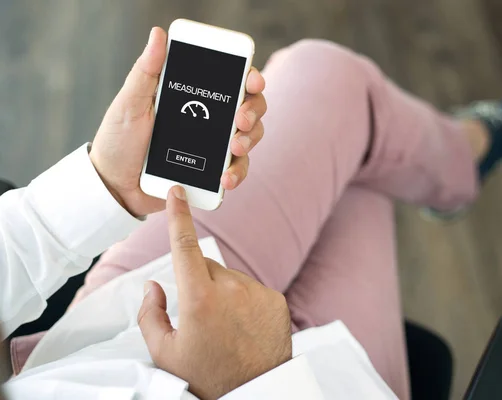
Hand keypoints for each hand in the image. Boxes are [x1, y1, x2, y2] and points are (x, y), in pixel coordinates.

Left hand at [89, 27, 266, 216]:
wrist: (114, 185)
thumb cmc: (119, 141)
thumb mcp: (130, 103)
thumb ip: (146, 72)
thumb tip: (158, 35)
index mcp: (193, 97)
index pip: (231, 81)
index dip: (249, 78)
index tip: (251, 81)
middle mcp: (210, 120)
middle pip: (249, 108)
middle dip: (252, 111)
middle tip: (240, 119)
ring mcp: (214, 147)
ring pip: (249, 138)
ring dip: (249, 141)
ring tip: (234, 148)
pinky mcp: (212, 174)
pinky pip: (236, 171)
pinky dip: (237, 173)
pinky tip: (225, 178)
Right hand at [137, 186, 291, 399]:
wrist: (255, 392)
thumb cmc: (207, 376)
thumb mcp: (164, 353)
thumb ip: (151, 314)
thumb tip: (154, 286)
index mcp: (199, 298)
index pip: (183, 246)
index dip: (178, 216)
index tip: (178, 192)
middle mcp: (231, 289)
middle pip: (205, 266)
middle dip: (197, 280)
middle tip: (200, 315)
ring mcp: (256, 293)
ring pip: (229, 278)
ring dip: (222, 291)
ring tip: (224, 326)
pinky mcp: (275, 300)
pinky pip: (251, 289)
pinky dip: (243, 300)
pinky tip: (243, 326)